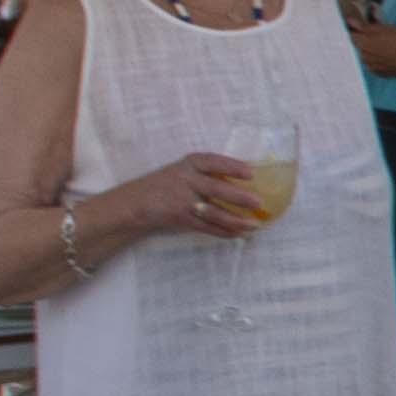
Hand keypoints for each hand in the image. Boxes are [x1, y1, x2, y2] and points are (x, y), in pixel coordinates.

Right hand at [100, 153, 266, 243]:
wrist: (136, 201)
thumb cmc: (170, 183)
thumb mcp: (185, 171)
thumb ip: (209, 174)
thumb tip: (248, 181)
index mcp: (189, 164)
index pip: (211, 162)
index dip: (231, 166)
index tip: (251, 172)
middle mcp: (185, 180)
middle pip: (214, 189)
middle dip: (237, 197)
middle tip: (258, 202)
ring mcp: (182, 201)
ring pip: (212, 213)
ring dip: (234, 220)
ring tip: (254, 225)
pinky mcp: (181, 219)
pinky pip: (206, 227)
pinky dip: (223, 232)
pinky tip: (238, 234)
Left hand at [348, 17, 395, 73]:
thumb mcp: (386, 28)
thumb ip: (365, 26)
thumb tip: (351, 22)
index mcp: (363, 44)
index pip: (351, 36)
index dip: (357, 31)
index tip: (363, 29)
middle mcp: (364, 57)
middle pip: (358, 46)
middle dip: (365, 41)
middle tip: (380, 38)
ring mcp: (371, 67)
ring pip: (365, 56)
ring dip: (371, 52)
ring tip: (386, 48)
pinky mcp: (379, 73)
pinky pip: (373, 65)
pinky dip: (377, 61)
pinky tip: (388, 57)